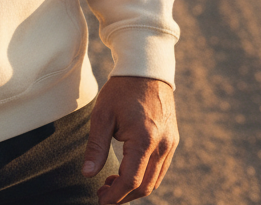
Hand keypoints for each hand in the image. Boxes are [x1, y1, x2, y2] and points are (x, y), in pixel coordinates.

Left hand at [82, 75, 177, 202]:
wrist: (146, 69)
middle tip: (102, 194)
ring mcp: (171, 144)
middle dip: (123, 196)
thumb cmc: (121, 89)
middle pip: (145, 186)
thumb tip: (88, 174)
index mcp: (145, 139)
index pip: (131, 180)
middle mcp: (163, 145)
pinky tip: (127, 171)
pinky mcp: (173, 141)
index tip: (100, 200)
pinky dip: (144, 176)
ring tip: (111, 183)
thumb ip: (96, 146)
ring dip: (134, 188)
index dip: (115, 195)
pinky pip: (160, 168)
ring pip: (155, 180)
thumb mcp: (102, 114)